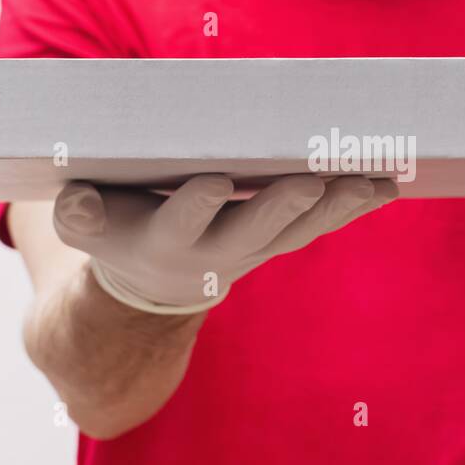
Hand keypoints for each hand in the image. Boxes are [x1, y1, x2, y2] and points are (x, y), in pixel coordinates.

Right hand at [52, 174, 397, 312]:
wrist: (151, 285)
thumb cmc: (115, 232)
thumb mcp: (85, 226)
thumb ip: (79, 215)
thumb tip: (78, 201)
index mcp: (163, 242)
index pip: (180, 223)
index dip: (198, 205)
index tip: (216, 181)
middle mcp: (214, 252)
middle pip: (254, 230)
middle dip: (284, 206)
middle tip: (313, 181)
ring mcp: (253, 250)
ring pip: (298, 229)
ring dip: (335, 206)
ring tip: (373, 179)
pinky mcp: (278, 241)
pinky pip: (318, 224)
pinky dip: (351, 205)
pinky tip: (387, 184)